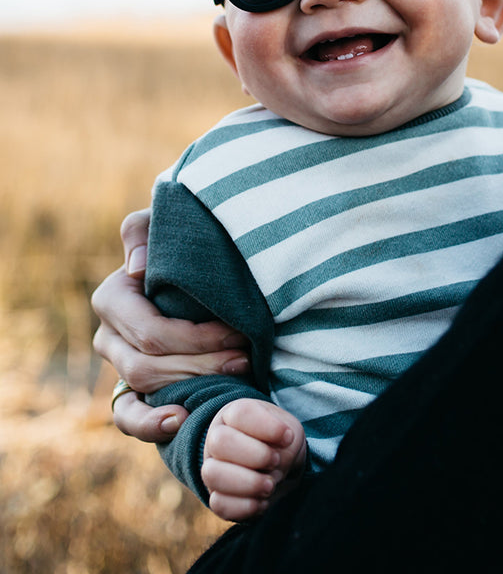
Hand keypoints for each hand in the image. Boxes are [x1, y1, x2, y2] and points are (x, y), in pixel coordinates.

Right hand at [91, 208, 250, 442]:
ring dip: (193, 385)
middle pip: (151, 365)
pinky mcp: (132, 387)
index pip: (151, 332)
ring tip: (238, 378)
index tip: (239, 331)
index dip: (197, 339)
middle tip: (248, 357)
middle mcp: (108, 336)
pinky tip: (180, 421)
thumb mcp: (163, 223)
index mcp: (113, 299)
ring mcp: (118, 364)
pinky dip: (149, 424)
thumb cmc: (181, 243)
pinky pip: (127, 416)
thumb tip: (135, 268)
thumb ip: (143, 231)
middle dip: (204, 364)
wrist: (193, 265)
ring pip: (146, 388)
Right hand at [202, 399, 307, 522]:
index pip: (240, 413)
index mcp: (234, 414)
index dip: (266, 426)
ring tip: (270, 485)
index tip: (287, 438)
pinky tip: (263, 502)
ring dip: (248, 483)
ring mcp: (213, 469)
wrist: (283, 469)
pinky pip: (218, 504)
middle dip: (255, 455)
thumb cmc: (283, 443)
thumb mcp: (290, 433)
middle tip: (276, 461)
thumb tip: (275, 462)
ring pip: (212, 474)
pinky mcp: (216, 497)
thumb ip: (284, 440)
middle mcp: (217, 439)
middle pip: (220, 442)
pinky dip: (245, 506)